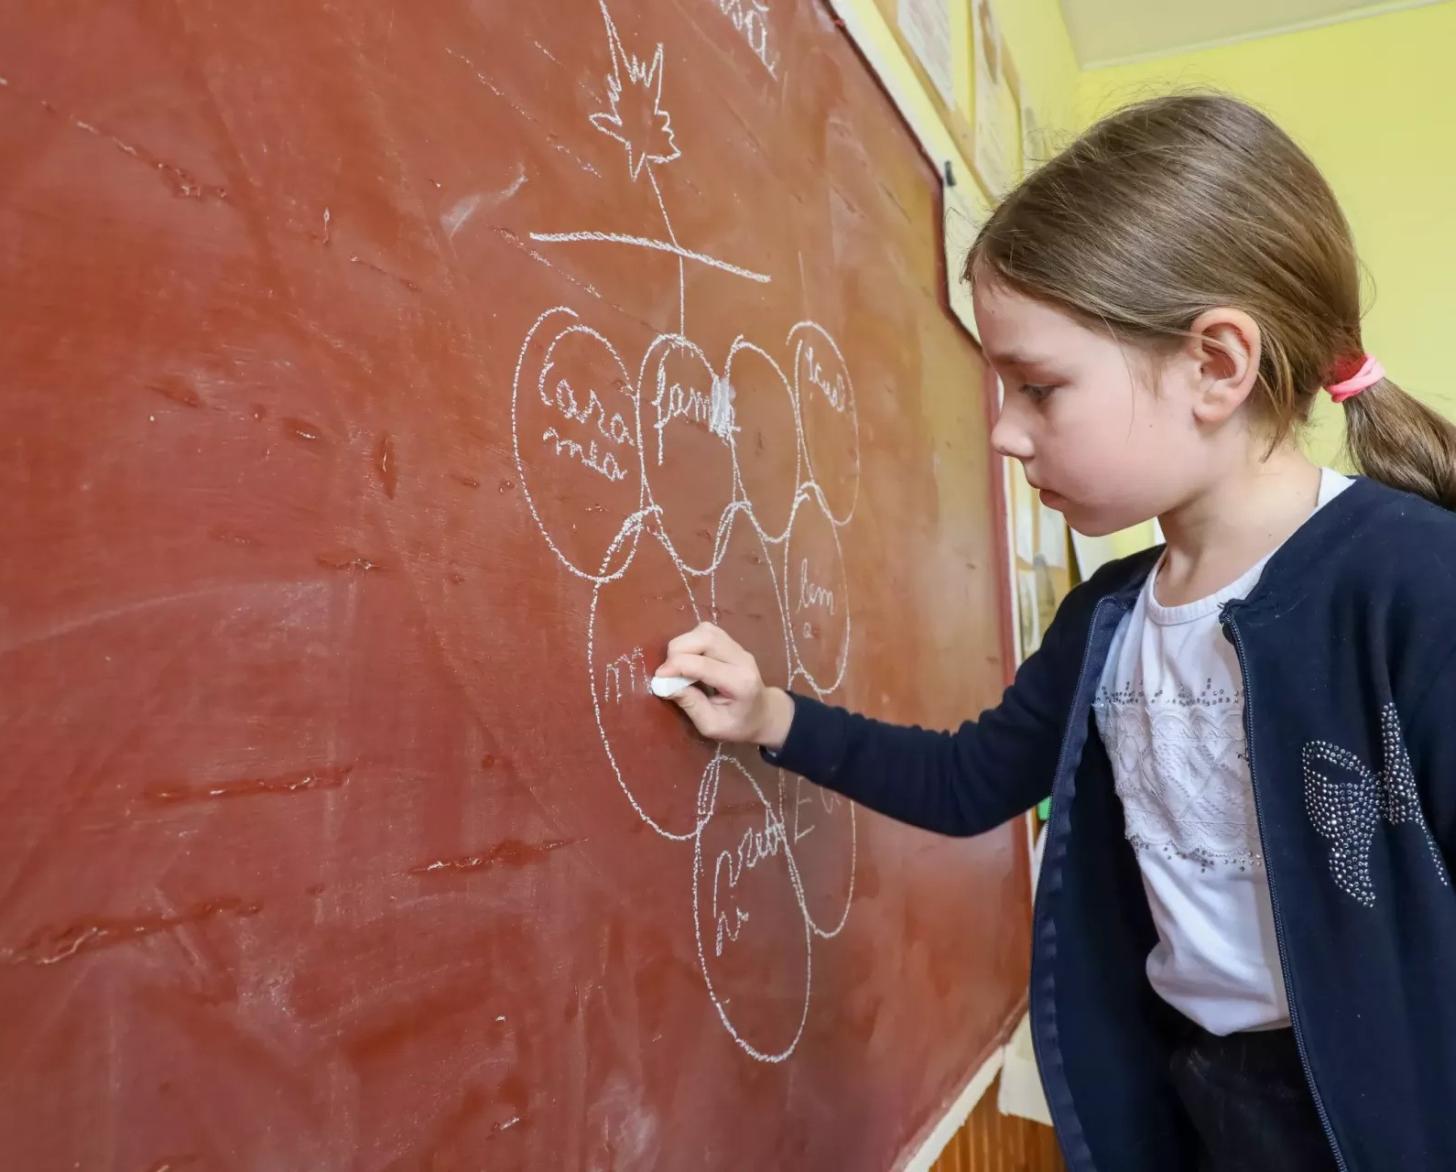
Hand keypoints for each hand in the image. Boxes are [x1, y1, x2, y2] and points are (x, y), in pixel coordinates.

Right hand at [655, 622, 794, 749]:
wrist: (763, 714)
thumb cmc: (738, 725)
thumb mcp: (712, 726)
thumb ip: (690, 705)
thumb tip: (664, 684)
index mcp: (740, 683)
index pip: (704, 665)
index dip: (677, 666)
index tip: (659, 676)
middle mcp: (742, 659)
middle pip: (706, 638)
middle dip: (678, 650)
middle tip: (667, 671)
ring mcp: (739, 648)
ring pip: (705, 631)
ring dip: (684, 643)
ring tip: (677, 665)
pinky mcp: (732, 643)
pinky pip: (707, 632)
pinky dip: (691, 640)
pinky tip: (688, 658)